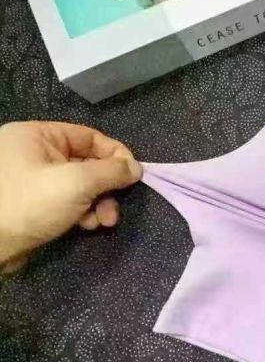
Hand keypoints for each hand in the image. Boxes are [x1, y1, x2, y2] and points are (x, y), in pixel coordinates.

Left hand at [0, 122, 141, 271]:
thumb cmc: (30, 204)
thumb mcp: (77, 183)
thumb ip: (112, 172)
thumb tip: (137, 168)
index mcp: (37, 135)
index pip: (89, 137)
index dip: (115, 155)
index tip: (133, 175)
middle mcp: (33, 152)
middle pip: (87, 163)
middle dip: (106, 187)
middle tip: (116, 207)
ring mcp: (32, 179)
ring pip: (79, 184)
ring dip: (98, 203)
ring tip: (104, 222)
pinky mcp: (32, 203)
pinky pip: (67, 200)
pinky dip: (82, 211)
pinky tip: (87, 225)